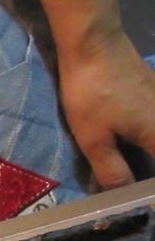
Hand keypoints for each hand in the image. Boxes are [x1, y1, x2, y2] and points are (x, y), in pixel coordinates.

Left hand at [58, 30, 154, 189]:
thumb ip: (112, 170)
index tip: (141, 197)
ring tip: (129, 168)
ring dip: (146, 153)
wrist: (93, 43)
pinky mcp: (153, 90)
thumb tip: (125, 195)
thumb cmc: (92, 94)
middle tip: (131, 186)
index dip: (150, 187)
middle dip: (148, 167)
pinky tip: (129, 143)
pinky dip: (147, 136)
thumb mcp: (94, 140)